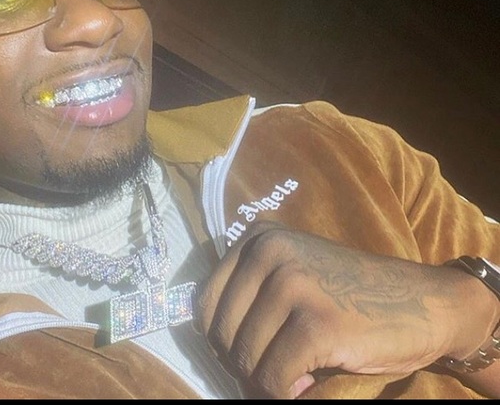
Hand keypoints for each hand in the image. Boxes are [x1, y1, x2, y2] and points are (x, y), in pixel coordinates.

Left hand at [197, 221, 493, 397]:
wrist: (421, 303)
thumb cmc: (350, 295)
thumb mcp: (291, 273)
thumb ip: (250, 291)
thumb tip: (208, 340)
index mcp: (258, 238)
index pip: (206, 302)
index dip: (225, 337)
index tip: (256, 347)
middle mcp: (269, 251)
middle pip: (220, 332)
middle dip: (245, 360)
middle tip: (281, 364)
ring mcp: (292, 284)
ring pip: (244, 359)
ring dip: (267, 378)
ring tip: (299, 369)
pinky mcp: (315, 323)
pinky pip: (274, 379)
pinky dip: (286, 393)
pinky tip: (311, 380)